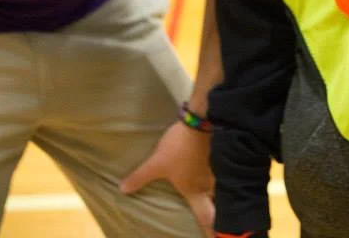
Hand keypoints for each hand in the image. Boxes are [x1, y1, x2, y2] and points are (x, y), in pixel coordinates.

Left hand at [120, 121, 214, 236]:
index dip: (210, 231)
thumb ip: (141, 177)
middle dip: (221, 217)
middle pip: (219, 207)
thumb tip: (122, 190)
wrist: (201, 121)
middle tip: (221, 225)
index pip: (204, 218)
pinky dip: (224, 179)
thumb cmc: (179, 148)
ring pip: (223, 189)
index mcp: (195, 192)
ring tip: (220, 200)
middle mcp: (209, 186)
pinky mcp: (223, 156)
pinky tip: (222, 174)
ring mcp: (219, 170)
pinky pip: (226, 173)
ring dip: (222, 197)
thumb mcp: (157, 163)